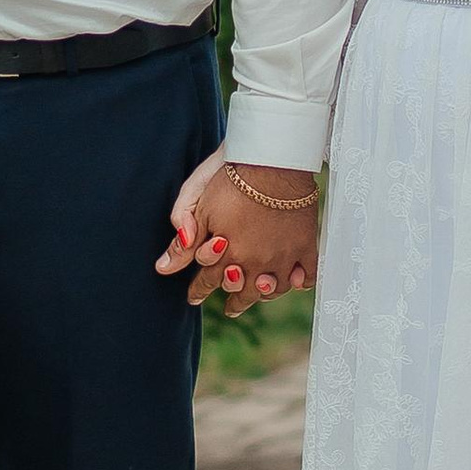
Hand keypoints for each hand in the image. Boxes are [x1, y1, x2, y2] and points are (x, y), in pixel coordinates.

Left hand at [154, 144, 321, 314]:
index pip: (207, 281)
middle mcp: (253, 262)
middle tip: (231, 308)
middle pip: (241, 291)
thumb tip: (163, 270)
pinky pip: (307, 274)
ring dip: (265, 294)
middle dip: (234, 301)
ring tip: (261, 294)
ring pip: (274, 289)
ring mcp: (282, 257)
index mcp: (223, 254)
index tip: (193, 298)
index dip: (198, 290)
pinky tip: (296, 282)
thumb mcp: (197, 206)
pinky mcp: (305, 245)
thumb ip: (183, 242)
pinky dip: (301, 281)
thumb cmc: (230, 178)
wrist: (272, 161)